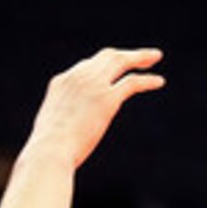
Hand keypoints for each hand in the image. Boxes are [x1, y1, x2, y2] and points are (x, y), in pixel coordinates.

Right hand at [27, 48, 166, 171]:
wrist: (49, 153)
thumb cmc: (47, 151)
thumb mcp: (51, 129)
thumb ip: (61, 122)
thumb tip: (66, 134)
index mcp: (61, 83)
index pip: (86, 67)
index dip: (103, 67)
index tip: (114, 72)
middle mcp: (78, 77)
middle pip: (106, 56)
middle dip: (124, 55)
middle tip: (141, 58)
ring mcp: (93, 86)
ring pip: (121, 61)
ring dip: (139, 57)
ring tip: (155, 57)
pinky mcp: (107, 99)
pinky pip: (132, 83)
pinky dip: (147, 80)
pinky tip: (159, 81)